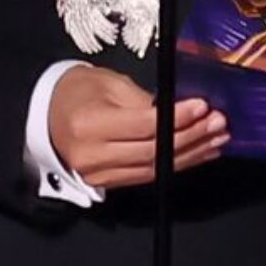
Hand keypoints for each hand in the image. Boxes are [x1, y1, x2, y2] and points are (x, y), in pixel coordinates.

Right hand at [48, 66, 229, 190]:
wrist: (47, 116)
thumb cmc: (78, 92)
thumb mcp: (108, 83)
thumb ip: (142, 100)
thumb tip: (179, 111)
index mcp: (89, 124)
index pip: (143, 125)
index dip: (177, 118)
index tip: (202, 106)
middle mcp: (92, 155)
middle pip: (153, 151)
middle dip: (191, 137)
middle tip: (218, 123)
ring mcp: (99, 174)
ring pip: (155, 168)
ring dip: (191, 154)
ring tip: (217, 139)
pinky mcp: (108, 183)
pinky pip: (149, 175)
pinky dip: (177, 164)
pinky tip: (199, 153)